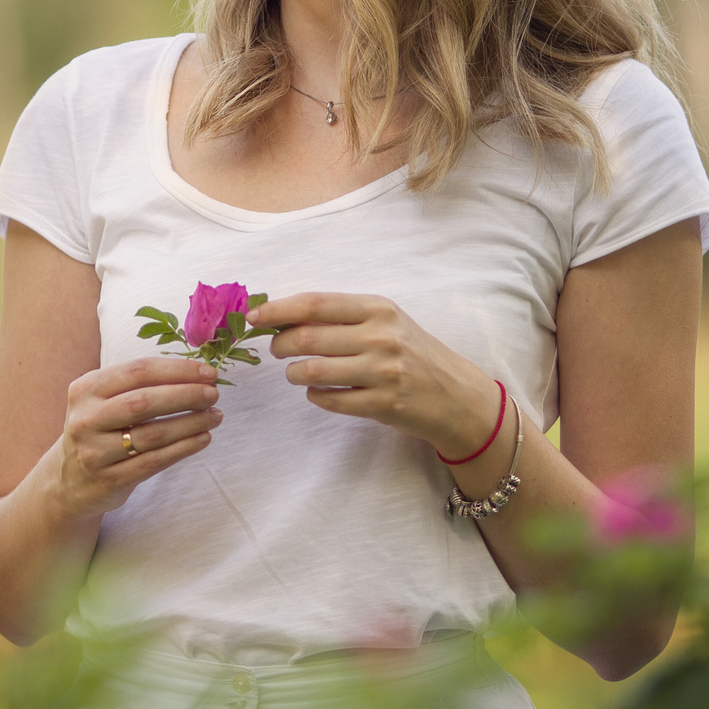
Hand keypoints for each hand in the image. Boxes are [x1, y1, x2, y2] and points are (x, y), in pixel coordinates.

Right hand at [47, 355, 219, 520]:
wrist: (70, 480)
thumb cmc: (99, 430)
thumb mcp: (103, 401)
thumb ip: (138, 385)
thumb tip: (195, 372)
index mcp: (85, 389)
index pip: (137, 371)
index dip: (177, 370)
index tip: (208, 372)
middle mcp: (86, 419)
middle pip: (144, 401)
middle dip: (186, 395)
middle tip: (214, 394)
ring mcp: (95, 452)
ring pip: (152, 434)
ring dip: (190, 423)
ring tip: (215, 416)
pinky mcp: (109, 479)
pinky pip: (154, 461)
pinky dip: (183, 448)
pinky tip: (203, 438)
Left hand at [248, 293, 498, 458]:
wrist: (455, 393)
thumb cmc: (411, 352)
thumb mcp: (385, 322)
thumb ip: (342, 316)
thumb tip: (282, 315)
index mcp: (377, 308)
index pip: (314, 304)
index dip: (277, 310)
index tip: (254, 317)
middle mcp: (380, 336)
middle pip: (306, 338)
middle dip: (279, 345)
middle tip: (276, 350)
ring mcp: (383, 371)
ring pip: (312, 372)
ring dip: (293, 374)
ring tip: (295, 373)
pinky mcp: (383, 404)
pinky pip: (328, 400)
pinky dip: (314, 396)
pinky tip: (318, 392)